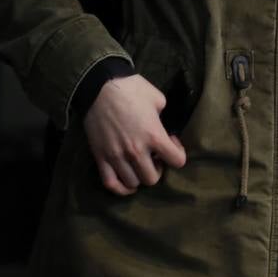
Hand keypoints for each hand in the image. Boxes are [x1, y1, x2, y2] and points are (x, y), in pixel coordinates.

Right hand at [83, 74, 186, 195]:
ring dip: (140, 176)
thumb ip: (163, 117)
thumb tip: (162, 126)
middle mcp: (136, 151)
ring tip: (140, 163)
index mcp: (154, 136)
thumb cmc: (132, 89)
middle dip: (158, 169)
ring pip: (133, 183)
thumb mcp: (158, 99)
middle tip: (155, 156)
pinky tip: (128, 184)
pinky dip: (120, 188)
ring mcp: (116, 156)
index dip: (178, 153)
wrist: (99, 87)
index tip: (171, 141)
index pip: (177, 161)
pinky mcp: (100, 158)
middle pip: (152, 178)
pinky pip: (110, 183)